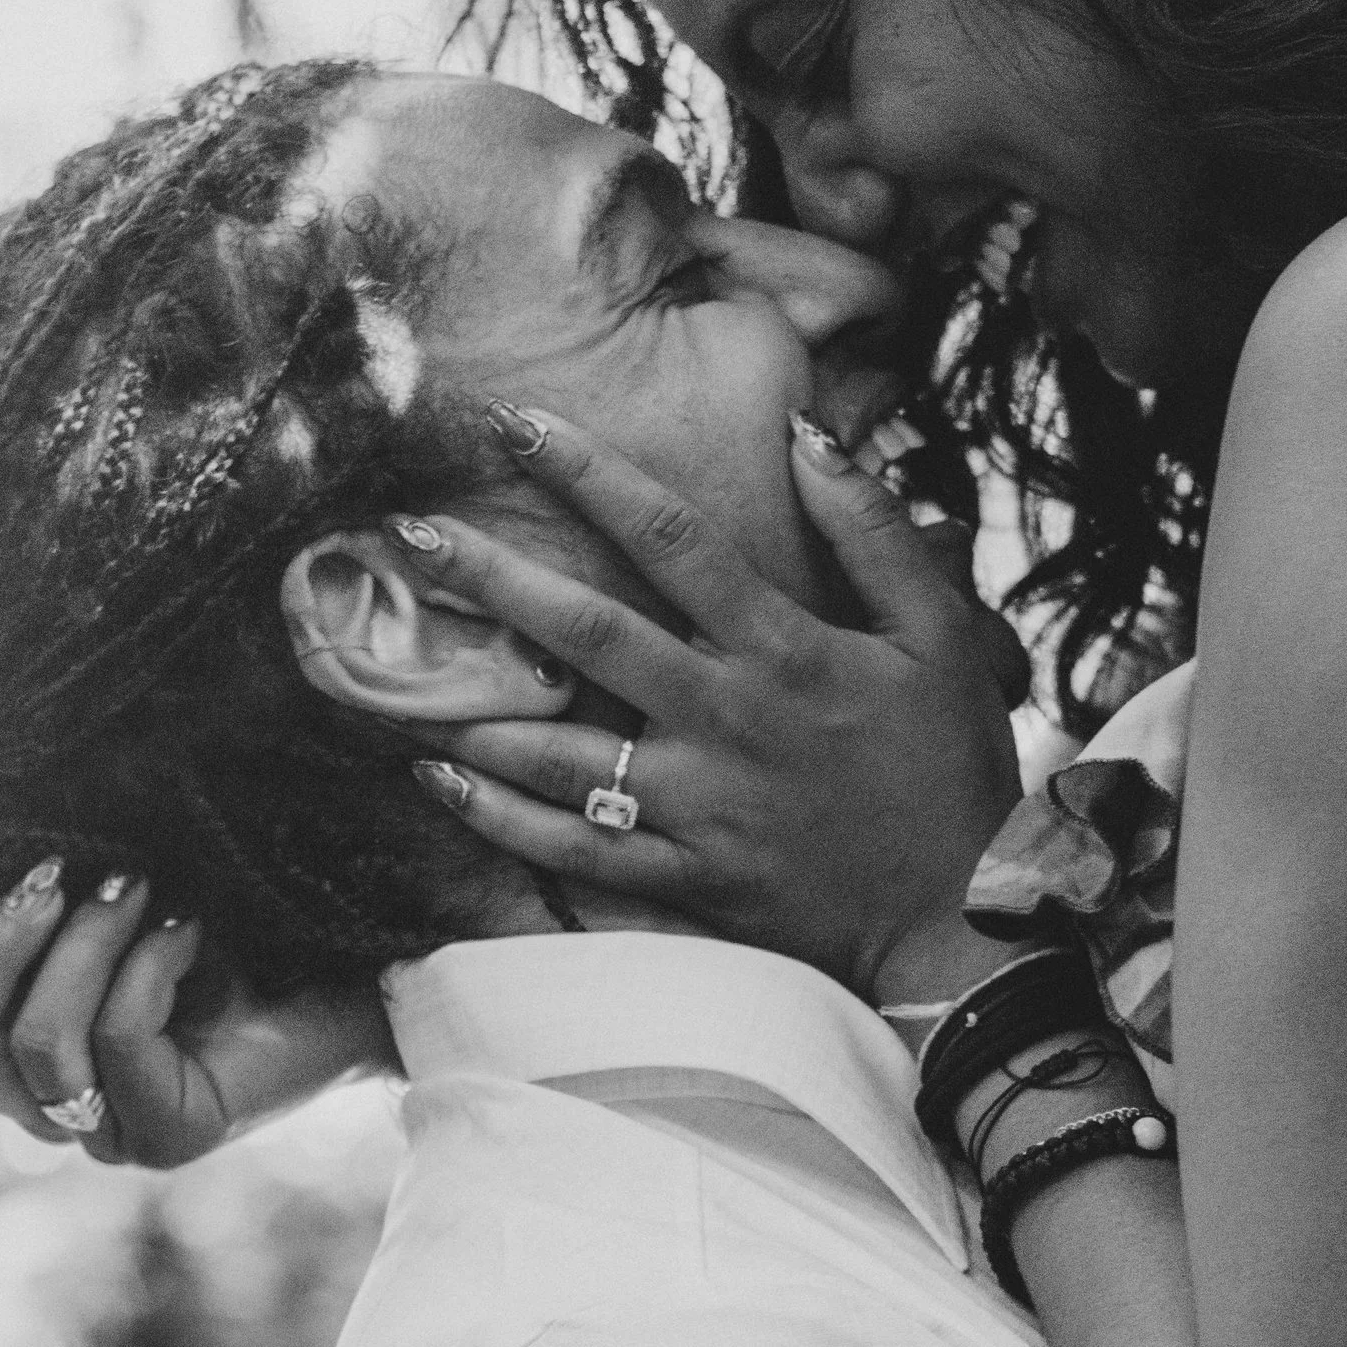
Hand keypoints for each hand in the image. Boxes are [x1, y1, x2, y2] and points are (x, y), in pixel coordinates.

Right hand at [0, 867, 389, 1163]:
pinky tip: (192, 929)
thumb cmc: (226, 919)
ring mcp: (106, 1129)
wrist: (353, 971)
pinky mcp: (170, 1135)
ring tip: (139, 886)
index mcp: (7, 1043)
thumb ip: (29, 891)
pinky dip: (147, 965)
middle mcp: (43, 1100)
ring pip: (31, 1048)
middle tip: (58, 872)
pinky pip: (115, 1045)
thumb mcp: (107, 894)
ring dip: (79, 948)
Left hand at [404, 413, 1027, 992]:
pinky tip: (439, 781)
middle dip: (492, 578)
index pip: (672, 539)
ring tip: (385, 673)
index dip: (591, 475)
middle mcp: (723, 720)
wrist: (961, 921)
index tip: (520, 425)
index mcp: (783, 649)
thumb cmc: (951, 772)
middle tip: (409, 536)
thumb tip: (807, 436)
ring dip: (470, 709)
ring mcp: (696, 806)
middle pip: (587, 633)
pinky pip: (573, 850)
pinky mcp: (685, 878)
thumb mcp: (940, 638)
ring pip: (558, 754)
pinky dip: (500, 820)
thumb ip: (874, 531)